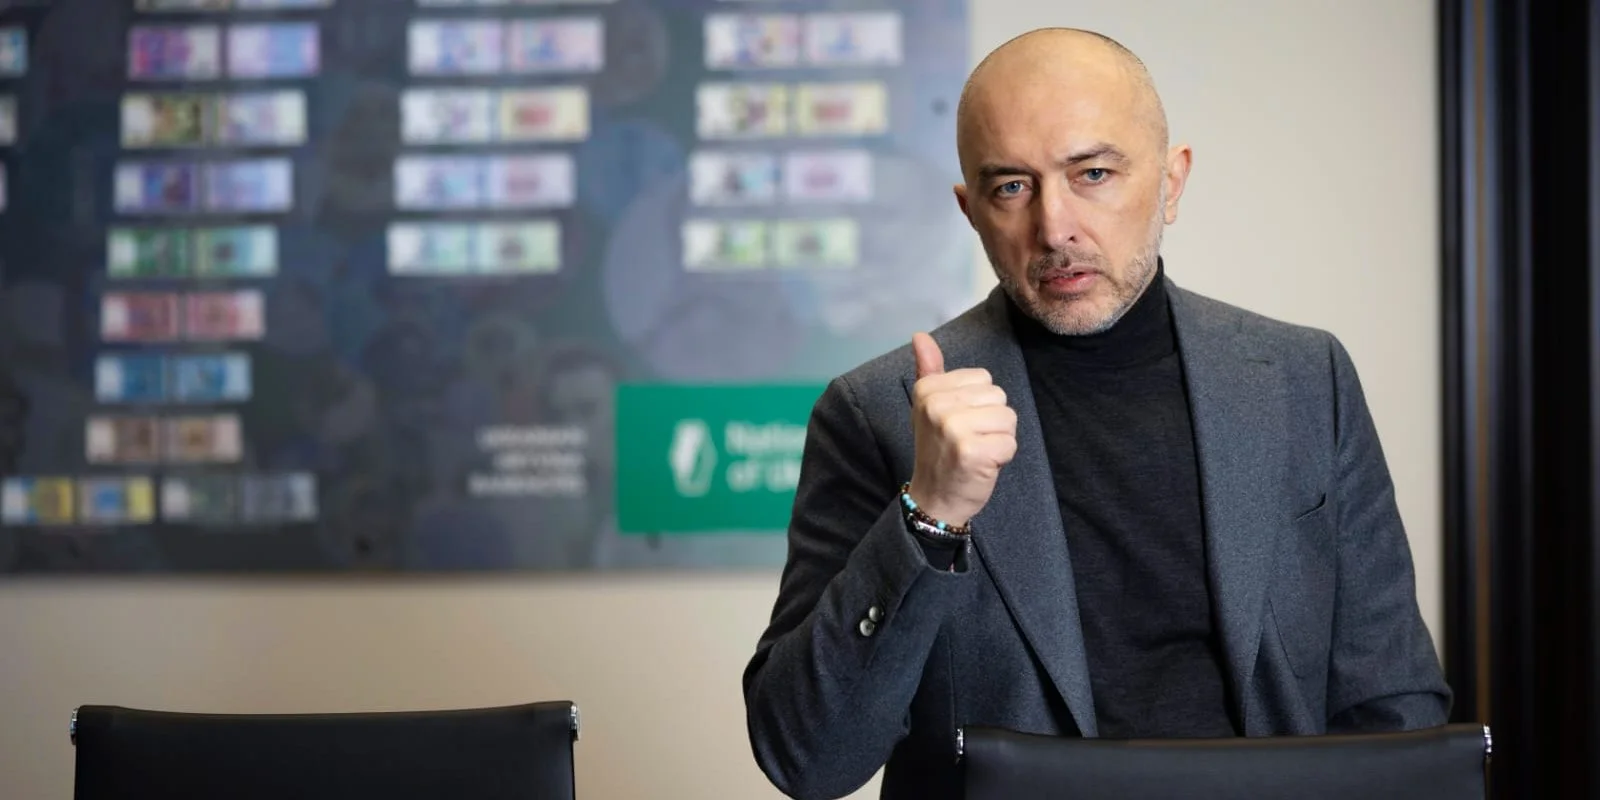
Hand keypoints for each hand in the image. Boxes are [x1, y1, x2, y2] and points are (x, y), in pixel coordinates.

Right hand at [906, 332, 1017, 526]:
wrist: (935, 497)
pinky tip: (982, 465)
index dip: (978, 403)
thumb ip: (929, 369)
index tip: (959, 424)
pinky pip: (1010, 442)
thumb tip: (920, 336)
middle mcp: (937, 405)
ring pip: (1008, 418)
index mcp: (928, 389)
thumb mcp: (928, 405)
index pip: (983, 379)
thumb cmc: (938, 449)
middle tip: (968, 441)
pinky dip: (1002, 458)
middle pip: (998, 396)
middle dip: (991, 421)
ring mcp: (954, 428)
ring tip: (976, 451)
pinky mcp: (973, 451)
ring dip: (999, 438)